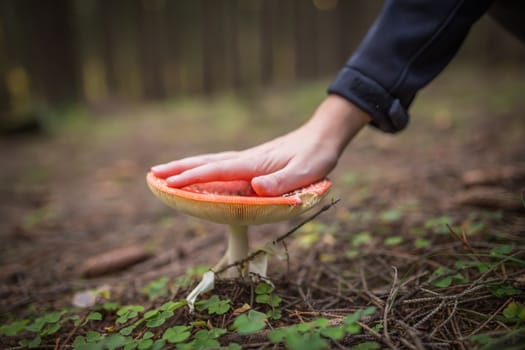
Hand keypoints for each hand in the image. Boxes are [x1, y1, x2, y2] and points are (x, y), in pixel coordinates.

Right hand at [151, 95, 370, 195]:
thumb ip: (282, 182)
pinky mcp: (250, 163)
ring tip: (164, 172)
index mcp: (254, 164)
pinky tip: (197, 172)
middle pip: (206, 163)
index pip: (218, 170)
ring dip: (186, 167)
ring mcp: (247, 160)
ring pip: (210, 162)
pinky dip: (202, 168)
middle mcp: (246, 160)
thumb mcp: (305, 172)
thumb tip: (255, 188)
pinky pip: (220, 166)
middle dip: (180, 169)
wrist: (321, 137)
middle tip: (154, 175)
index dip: (194, 178)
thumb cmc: (315, 156)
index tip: (171, 183)